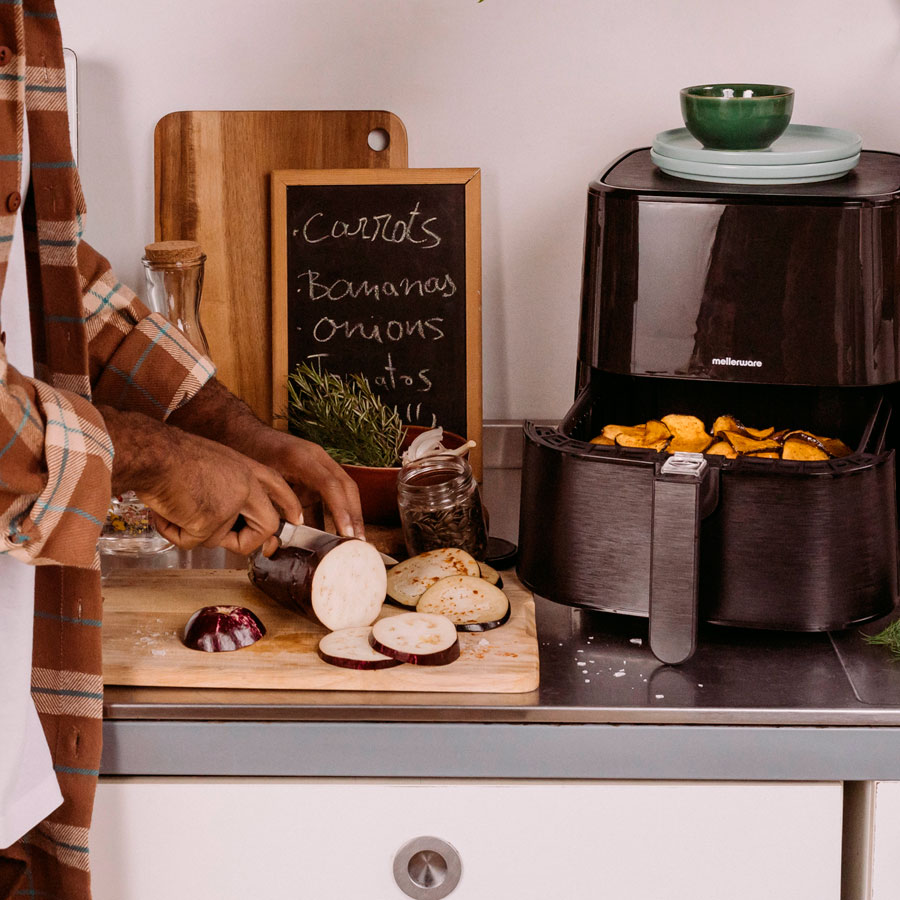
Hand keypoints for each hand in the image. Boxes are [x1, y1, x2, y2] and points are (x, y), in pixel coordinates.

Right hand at [101, 407, 301, 555]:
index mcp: (245, 467)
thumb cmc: (168, 455)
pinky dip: (174, 534)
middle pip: (268, 526)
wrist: (151, 453)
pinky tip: (164, 511)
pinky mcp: (211, 521)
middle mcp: (246, 485)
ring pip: (221, 540)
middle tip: (227, 543)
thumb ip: (225, 488)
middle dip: (249, 543)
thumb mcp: (210, 465)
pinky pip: (193, 543)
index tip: (297, 520)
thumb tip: (223, 524)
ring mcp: (232, 504)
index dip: (288, 506)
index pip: (277, 487)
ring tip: (173, 508)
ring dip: (193, 532)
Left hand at [164, 379, 364, 538]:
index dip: (340, 510)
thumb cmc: (247, 454)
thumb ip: (271, 505)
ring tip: (355, 541)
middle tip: (359, 542)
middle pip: (346, 487)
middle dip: (355, 515)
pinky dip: (338, 512)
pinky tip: (339, 533)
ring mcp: (320, 463)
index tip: (347, 534)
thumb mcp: (257, 479)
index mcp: (302, 457)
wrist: (243, 433)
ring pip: (344, 490)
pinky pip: (333, 493)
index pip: (330, 485)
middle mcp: (317, 458)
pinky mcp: (317, 472)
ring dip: (351, 515)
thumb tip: (279, 541)